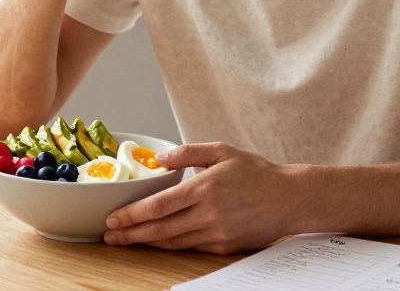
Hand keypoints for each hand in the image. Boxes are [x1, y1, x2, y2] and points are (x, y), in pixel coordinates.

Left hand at [103, 142, 300, 254]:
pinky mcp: (224, 246)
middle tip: (110, 236)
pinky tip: (156, 241)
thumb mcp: (221, 151)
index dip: (132, 214)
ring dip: (146, 242)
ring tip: (127, 240)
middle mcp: (209, 214)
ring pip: (172, 242)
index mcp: (205, 188)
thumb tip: (159, 159)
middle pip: (160, 229)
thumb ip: (188, 153)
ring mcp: (217, 233)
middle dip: (131, 234)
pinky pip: (190, 247)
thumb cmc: (256, 172)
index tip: (113, 218)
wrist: (290, 199)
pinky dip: (170, 245)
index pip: (159, 206)